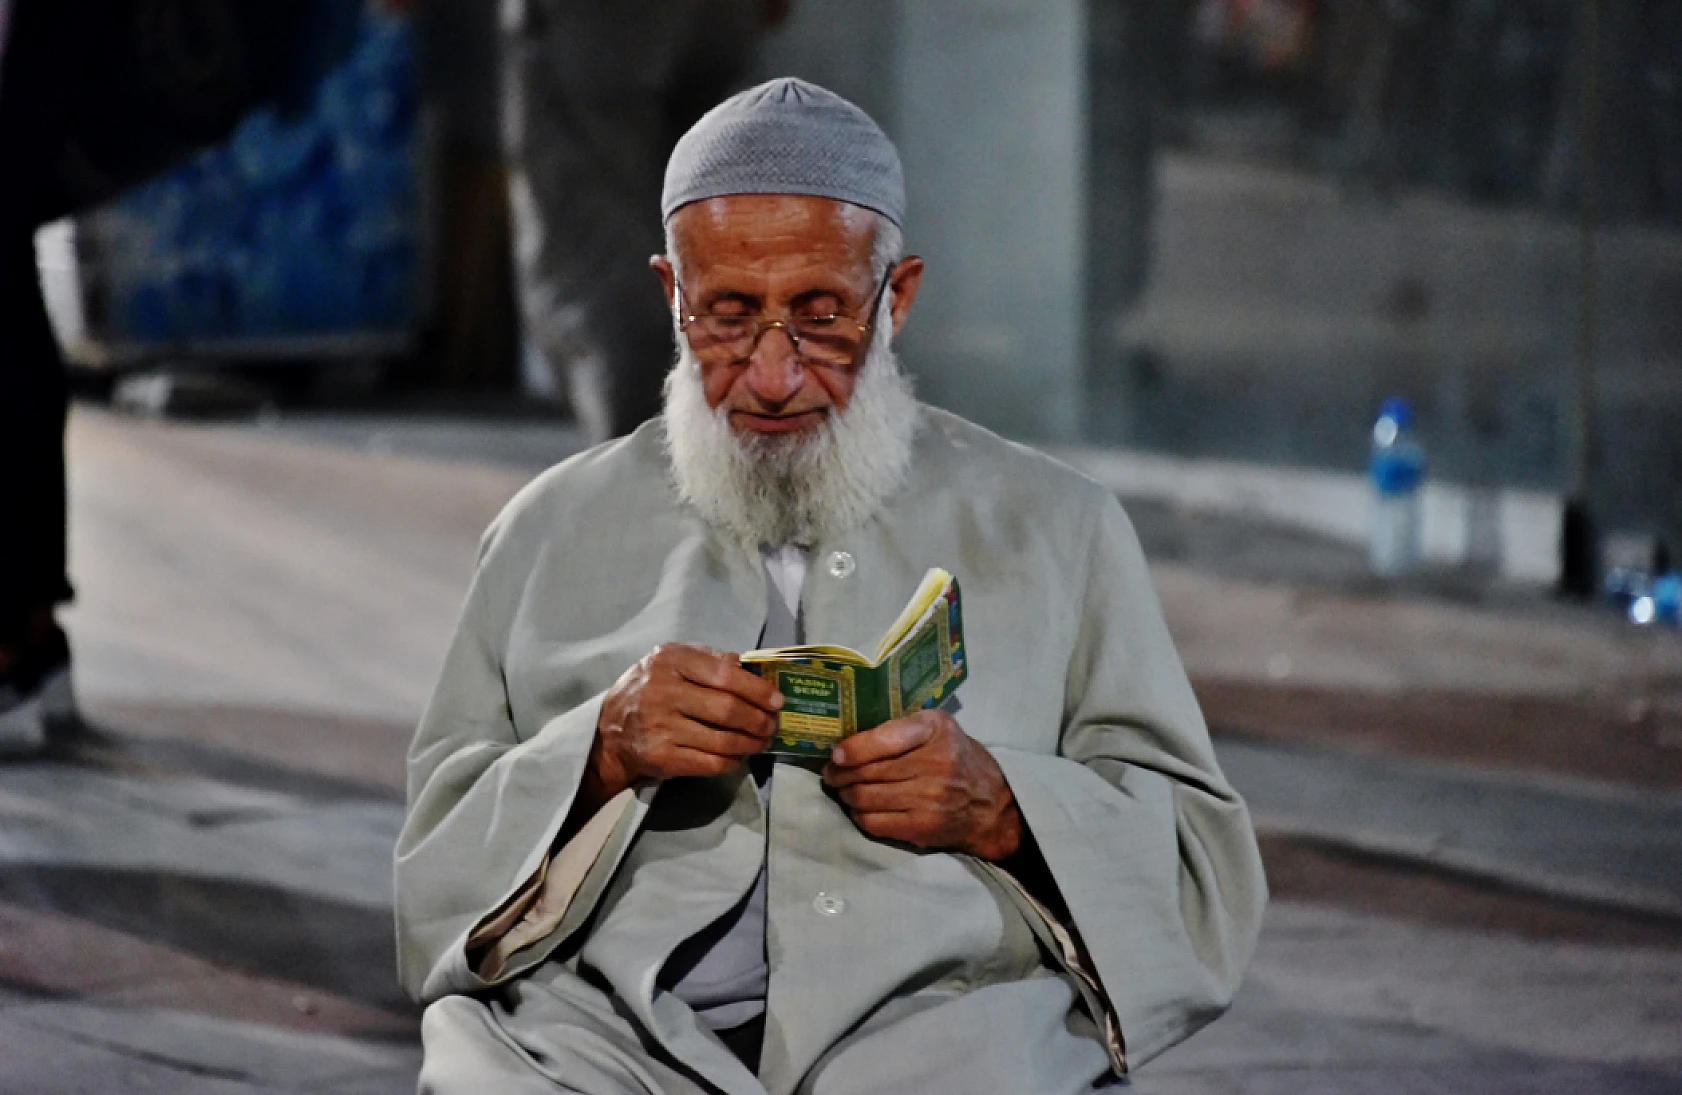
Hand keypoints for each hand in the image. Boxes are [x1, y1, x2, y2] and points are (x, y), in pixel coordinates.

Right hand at [586, 644, 782, 803]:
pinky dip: (734, 761)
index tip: (777, 700)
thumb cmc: (651, 689)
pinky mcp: (662, 758)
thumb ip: (712, 661)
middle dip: (759, 719)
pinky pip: (711, 763)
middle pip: (727, 709)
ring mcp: (661, 727)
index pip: (724, 675)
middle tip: (772, 724)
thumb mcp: (674, 662)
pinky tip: (741, 755)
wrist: (611, 731)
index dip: (756, 689)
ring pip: (723, 740)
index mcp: (670, 661)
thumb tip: (755, 670)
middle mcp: (663, 692)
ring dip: (751, 743)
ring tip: (762, 740)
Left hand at [823, 709, 1022, 860]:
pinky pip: (873, 822)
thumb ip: (901, 728)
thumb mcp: (938, 728)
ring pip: (864, 797)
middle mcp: (933, 763)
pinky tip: (859, 808)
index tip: (836, 754)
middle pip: (867, 771)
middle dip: (840, 774)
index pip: (885, 738)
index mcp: (934, 730)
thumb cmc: (956, 758)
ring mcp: (927, 798)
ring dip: (845, 794)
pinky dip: (858, 814)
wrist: (991, 805)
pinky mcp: (921, 826)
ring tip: (843, 789)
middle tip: (831, 773)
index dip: (854, 748)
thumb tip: (848, 740)